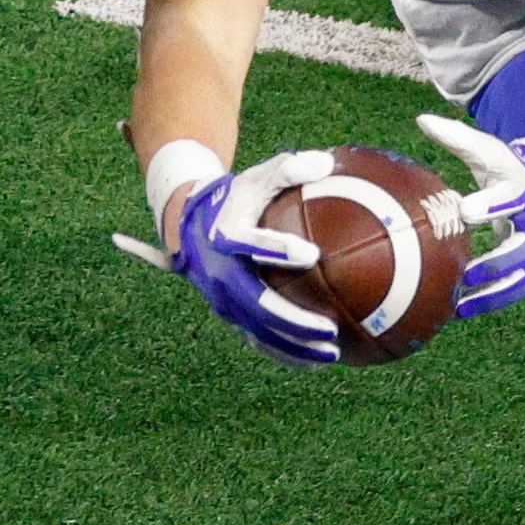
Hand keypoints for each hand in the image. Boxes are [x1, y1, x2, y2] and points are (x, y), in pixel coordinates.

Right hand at [111, 150, 340, 364]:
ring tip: (332, 353)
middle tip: (329, 328)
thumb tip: (326, 163)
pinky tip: (317, 361)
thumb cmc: (238, 197)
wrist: (192, 225)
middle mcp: (220, 273)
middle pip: (255, 303)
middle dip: (292, 320)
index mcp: (224, 235)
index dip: (277, 249)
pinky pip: (258, 340)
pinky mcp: (229, 314)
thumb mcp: (258, 176)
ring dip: (294, 345)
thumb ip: (288, 168)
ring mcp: (222, 300)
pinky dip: (285, 353)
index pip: (249, 244)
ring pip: (258, 331)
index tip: (312, 254)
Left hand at [417, 114, 524, 317]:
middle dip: (497, 261)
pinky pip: (513, 289)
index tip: (465, 210)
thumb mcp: (487, 150)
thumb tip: (422, 120)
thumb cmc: (505, 169)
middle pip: (523, 247)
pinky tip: (458, 311)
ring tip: (459, 302)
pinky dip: (489, 302)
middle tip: (466, 271)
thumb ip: (458, 137)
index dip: (492, 204)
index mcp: (523, 189)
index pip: (512, 196)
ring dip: (493, 292)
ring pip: (521, 277)